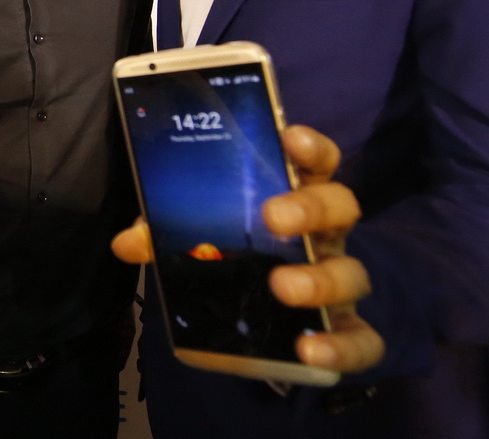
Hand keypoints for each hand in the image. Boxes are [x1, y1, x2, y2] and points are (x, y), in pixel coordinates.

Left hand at [110, 125, 383, 374]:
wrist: (258, 319)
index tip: (290, 137)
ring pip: (351, 272)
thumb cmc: (233, 257)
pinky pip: (362, 339)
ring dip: (320, 279)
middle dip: (310, 207)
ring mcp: (338, 281)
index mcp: (294, 199)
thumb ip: (163, 233)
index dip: (310, 146)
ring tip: (283, 287)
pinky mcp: (344, 330)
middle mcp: (323, 236)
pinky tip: (310, 351)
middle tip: (273, 217)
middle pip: (340, 206)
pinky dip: (341, 347)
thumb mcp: (195, 237)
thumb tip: (127, 243)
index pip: (315, 161)